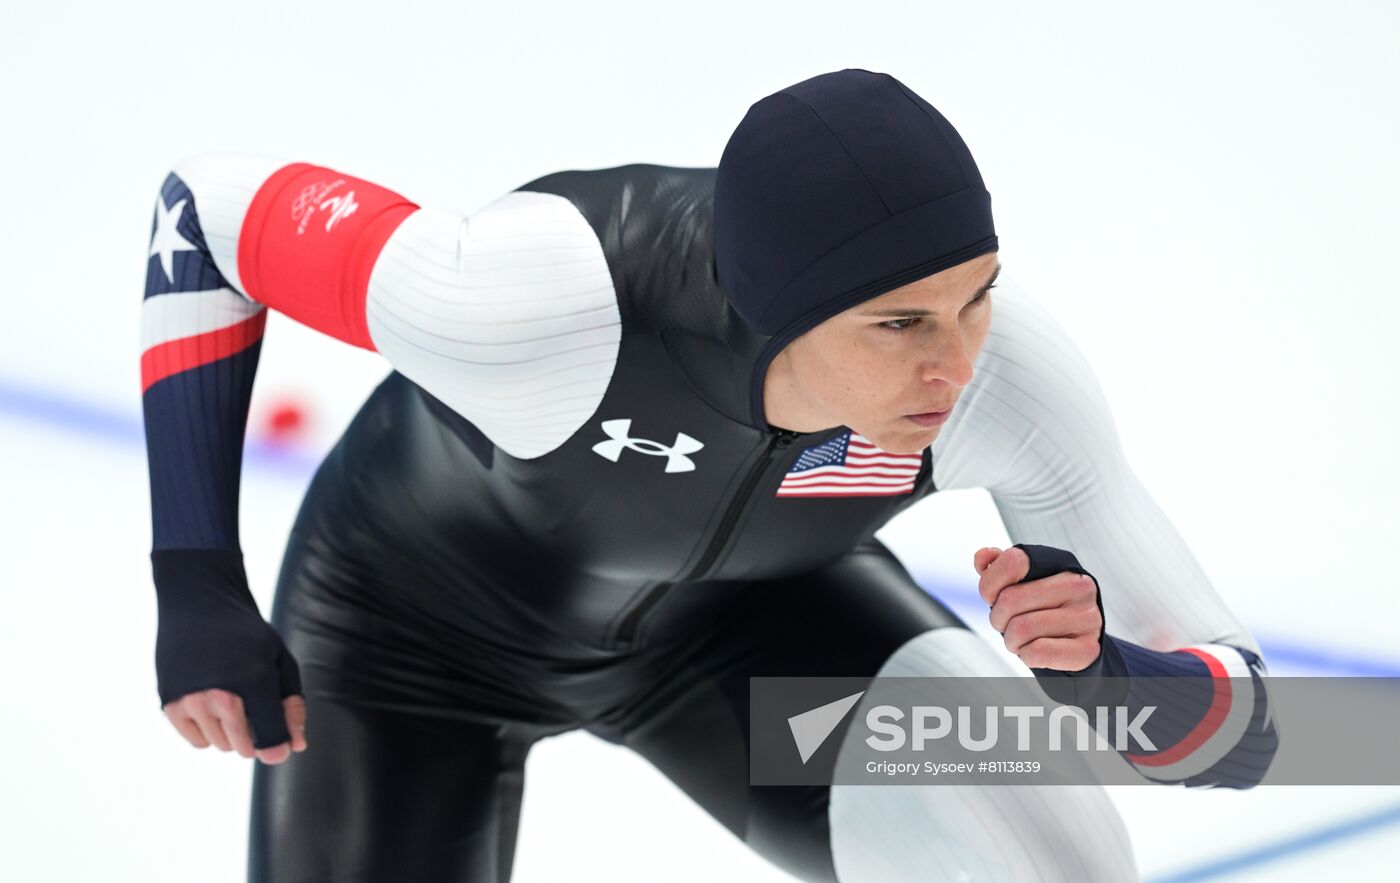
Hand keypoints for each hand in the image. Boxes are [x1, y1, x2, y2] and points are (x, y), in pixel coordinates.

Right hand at [150, 549, 306, 762]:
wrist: (199, 605)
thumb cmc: (248, 635)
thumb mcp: (280, 660)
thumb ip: (291, 704)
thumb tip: (296, 745)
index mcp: (254, 680)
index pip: (269, 737)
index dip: (279, 748)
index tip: (282, 748)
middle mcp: (220, 694)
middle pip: (244, 748)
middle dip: (256, 736)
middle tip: (255, 709)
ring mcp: (191, 701)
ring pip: (221, 745)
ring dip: (231, 732)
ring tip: (232, 697)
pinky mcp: (169, 704)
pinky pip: (198, 741)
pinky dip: (207, 730)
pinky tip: (211, 703)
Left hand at [974, 545, 1102, 670]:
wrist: (1077, 647)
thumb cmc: (1044, 613)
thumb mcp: (1022, 586)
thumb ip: (1000, 568)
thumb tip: (983, 556)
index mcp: (1062, 565)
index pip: (1013, 561)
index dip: (990, 584)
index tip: (994, 598)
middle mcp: (1080, 587)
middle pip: (1010, 599)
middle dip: (998, 619)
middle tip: (1007, 625)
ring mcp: (1088, 617)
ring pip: (1021, 628)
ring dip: (1012, 640)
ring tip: (1022, 640)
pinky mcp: (1088, 648)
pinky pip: (1038, 651)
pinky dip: (1026, 655)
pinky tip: (1035, 651)